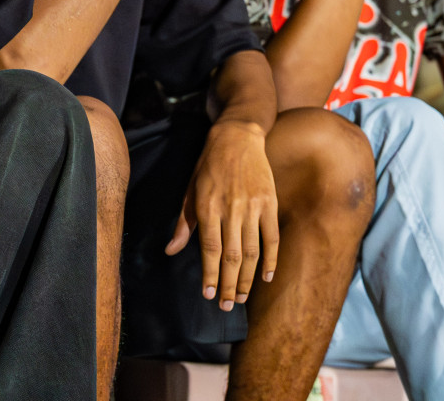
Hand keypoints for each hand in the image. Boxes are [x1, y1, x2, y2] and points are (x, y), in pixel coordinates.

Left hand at [167, 120, 279, 309]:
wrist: (237, 137)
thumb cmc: (208, 166)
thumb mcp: (190, 191)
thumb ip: (183, 223)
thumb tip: (170, 250)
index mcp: (208, 207)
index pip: (210, 249)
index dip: (210, 274)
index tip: (208, 295)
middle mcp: (231, 209)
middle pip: (232, 256)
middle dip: (228, 284)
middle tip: (226, 306)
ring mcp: (253, 207)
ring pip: (252, 251)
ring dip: (247, 278)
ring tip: (241, 297)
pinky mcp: (269, 203)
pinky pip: (272, 237)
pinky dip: (271, 259)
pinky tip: (266, 277)